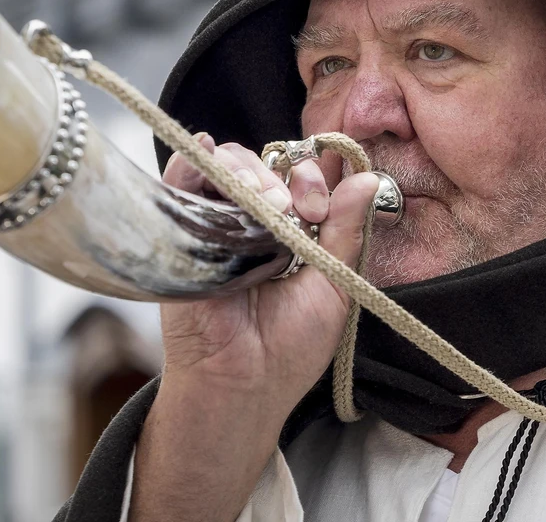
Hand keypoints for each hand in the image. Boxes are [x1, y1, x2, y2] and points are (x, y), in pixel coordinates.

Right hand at [158, 132, 379, 408]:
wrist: (246, 384)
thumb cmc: (290, 346)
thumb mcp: (333, 283)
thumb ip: (346, 231)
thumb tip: (367, 178)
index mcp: (286, 232)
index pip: (296, 178)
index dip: (311, 180)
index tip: (320, 211)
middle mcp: (248, 223)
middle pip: (261, 165)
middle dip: (284, 176)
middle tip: (299, 211)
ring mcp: (212, 224)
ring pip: (223, 166)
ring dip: (248, 170)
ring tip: (265, 202)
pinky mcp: (178, 231)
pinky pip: (180, 179)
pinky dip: (196, 162)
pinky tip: (212, 161)